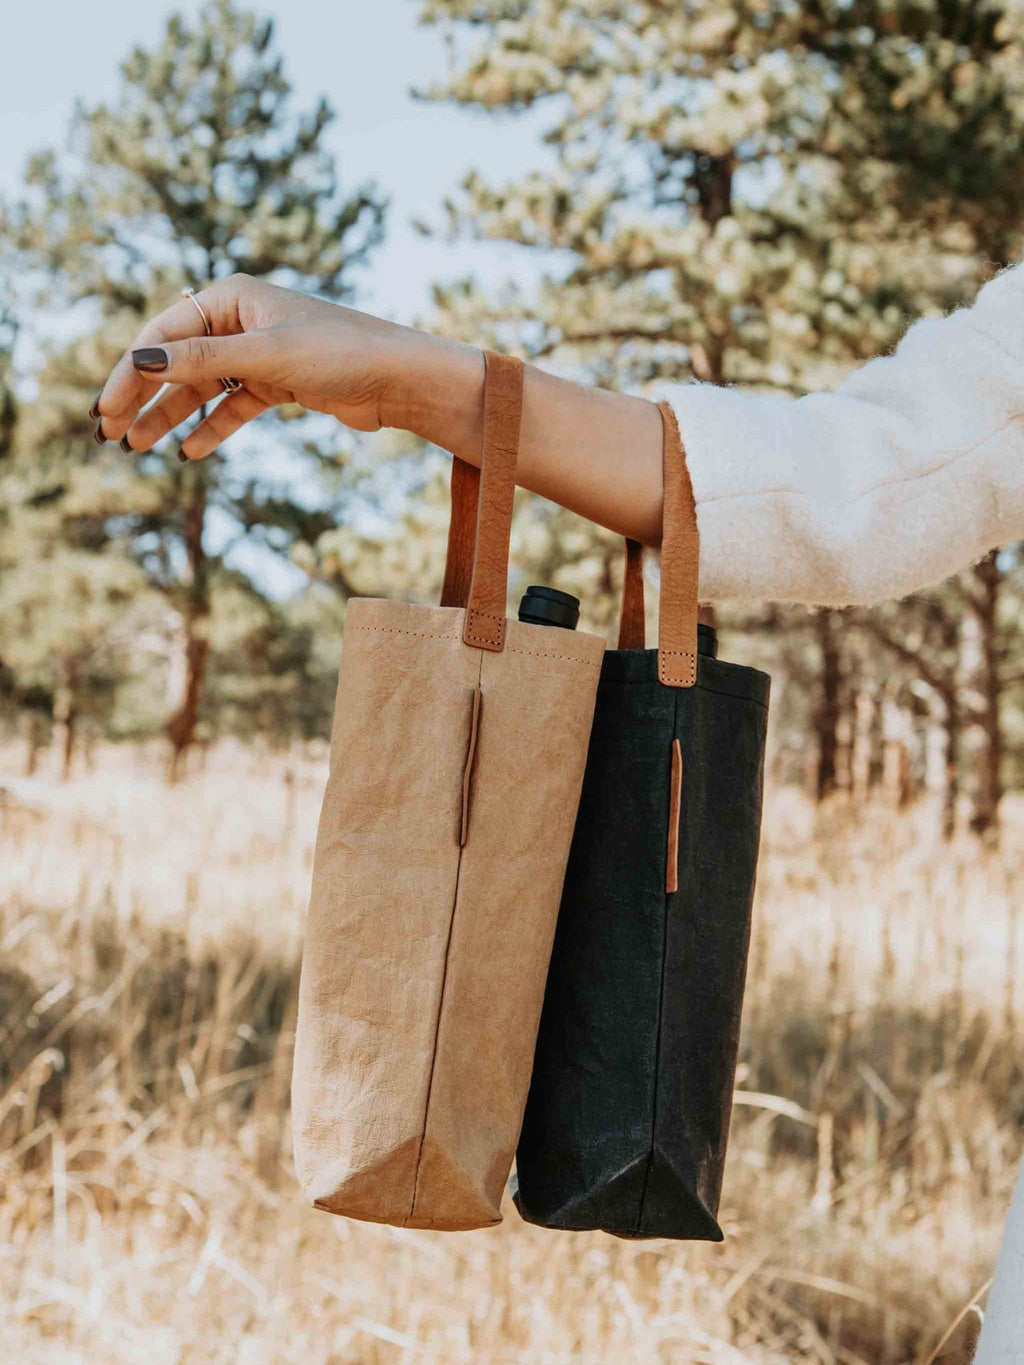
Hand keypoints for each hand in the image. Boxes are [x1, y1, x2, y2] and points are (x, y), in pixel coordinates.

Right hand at [92, 273, 444, 460]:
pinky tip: (189, 452)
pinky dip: (212, 427)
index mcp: (231, 297)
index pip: (164, 335)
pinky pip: (233, 406)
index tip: (106, 409)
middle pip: (176, 361)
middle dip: (142, 396)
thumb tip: (142, 359)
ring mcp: (259, 353)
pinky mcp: (280, 382)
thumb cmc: (339, 352)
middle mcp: (240, 320)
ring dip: (170, 416)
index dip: (131, 373)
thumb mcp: (265, 356)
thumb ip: (202, 362)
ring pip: (202, 388)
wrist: (400, 377)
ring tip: (137, 447)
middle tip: (109, 433)